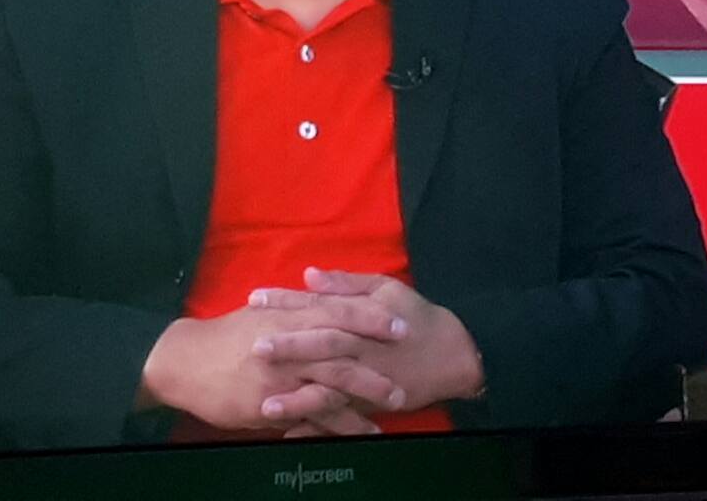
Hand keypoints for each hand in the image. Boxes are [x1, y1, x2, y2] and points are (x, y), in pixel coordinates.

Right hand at [138, 301, 405, 433]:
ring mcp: (283, 374)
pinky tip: (363, 430)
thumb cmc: (227, 335)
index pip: (339, 312)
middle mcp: (290, 343)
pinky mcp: (273, 402)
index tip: (401, 324)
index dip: (372, 318)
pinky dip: (341, 423)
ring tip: (396, 402)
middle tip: (408, 362)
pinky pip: (314, 413)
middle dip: (379, 357)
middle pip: (344, 348)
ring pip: (334, 382)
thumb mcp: (264, 313)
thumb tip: (320, 288)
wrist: (186, 361)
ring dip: (367, 393)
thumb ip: (296, 305)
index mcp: (291, 316)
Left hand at [249, 268, 483, 413]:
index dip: (287, 301)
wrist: (453, 354)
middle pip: (321, 344)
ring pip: (329, 386)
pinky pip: (341, 415)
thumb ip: (346, 283)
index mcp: (360, 315)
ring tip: (266, 404)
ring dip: (298, 396)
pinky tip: (290, 432)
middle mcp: (361, 346)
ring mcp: (365, 377)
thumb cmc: (417, 315)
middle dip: (288, 345)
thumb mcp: (386, 287)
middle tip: (254, 346)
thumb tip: (309, 274)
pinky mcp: (369, 401)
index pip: (318, 305)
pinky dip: (317, 425)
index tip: (255, 298)